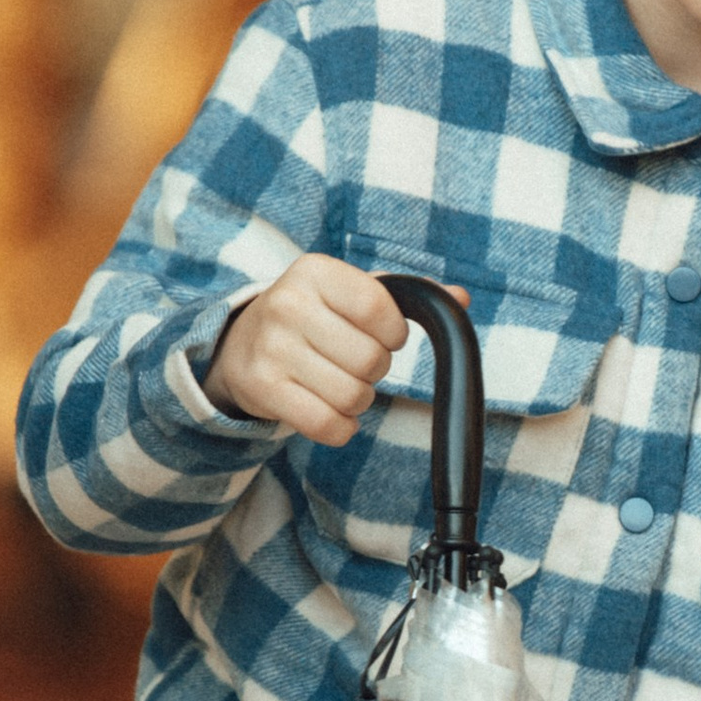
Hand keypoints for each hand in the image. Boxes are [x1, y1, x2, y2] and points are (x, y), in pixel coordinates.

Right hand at [210, 257, 458, 447]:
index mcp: (315, 271)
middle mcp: (287, 304)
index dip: (394, 333)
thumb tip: (460, 298)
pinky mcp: (261, 388)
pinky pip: (326, 425)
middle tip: (355, 364)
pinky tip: (330, 412)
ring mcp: (270, 348)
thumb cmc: (312, 316)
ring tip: (339, 383)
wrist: (240, 344)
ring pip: (352, 396)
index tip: (383, 335)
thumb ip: (405, 295)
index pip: (379, 309)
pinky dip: (341, 428)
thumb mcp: (350, 293)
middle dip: (375, 371)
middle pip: (371, 360)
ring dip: (358, 400)